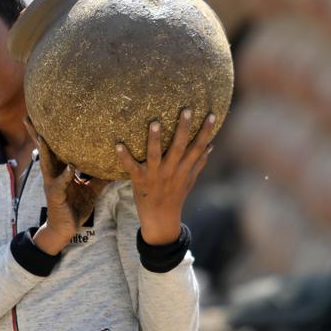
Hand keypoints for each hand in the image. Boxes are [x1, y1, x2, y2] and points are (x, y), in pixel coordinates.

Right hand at [24, 116, 109, 254]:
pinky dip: (66, 175)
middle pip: (44, 149)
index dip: (49, 131)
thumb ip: (100, 176)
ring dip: (44, 149)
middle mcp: (53, 173)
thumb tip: (115, 166)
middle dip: (36, 133)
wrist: (66, 229)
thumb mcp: (91, 190)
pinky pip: (61, 183)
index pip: (54, 147)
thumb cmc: (76, 207)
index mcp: (60, 169)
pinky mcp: (56, 195)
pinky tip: (71, 168)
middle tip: (28, 116)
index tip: (45, 114)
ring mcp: (52, 183)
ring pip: (47, 163)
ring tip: (42, 136)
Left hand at [116, 109, 215, 245]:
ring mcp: (155, 175)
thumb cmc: (175, 196)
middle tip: (187, 109)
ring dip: (155, 139)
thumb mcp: (190, 180)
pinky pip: (131, 167)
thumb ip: (199, 163)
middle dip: (184, 128)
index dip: (207, 132)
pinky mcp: (139, 180)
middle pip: (180, 147)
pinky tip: (118, 144)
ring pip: (156, 155)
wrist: (160, 220)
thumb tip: (211, 146)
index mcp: (184, 169)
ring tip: (155, 122)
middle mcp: (171, 171)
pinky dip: (124, 157)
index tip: (212, 115)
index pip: (199, 147)